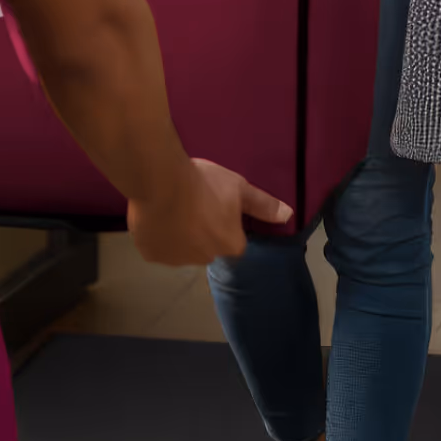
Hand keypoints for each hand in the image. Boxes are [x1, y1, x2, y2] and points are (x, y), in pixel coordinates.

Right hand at [127, 159, 292, 266]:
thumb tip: (289, 216)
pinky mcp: (151, 254)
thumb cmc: (203, 183)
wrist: (160, 181)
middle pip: (206, 246)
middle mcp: (206, 259)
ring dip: (178, 235)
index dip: (222, 222)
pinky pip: (156, 247)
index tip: (213, 204)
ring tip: (169, 206)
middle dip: (200, 231)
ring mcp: (176, 259)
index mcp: (230, 245)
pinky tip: (154, 215)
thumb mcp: (238, 187)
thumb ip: (263, 204)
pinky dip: (155, 236)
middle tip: (191, 204)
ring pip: (180, 249)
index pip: (232, 239)